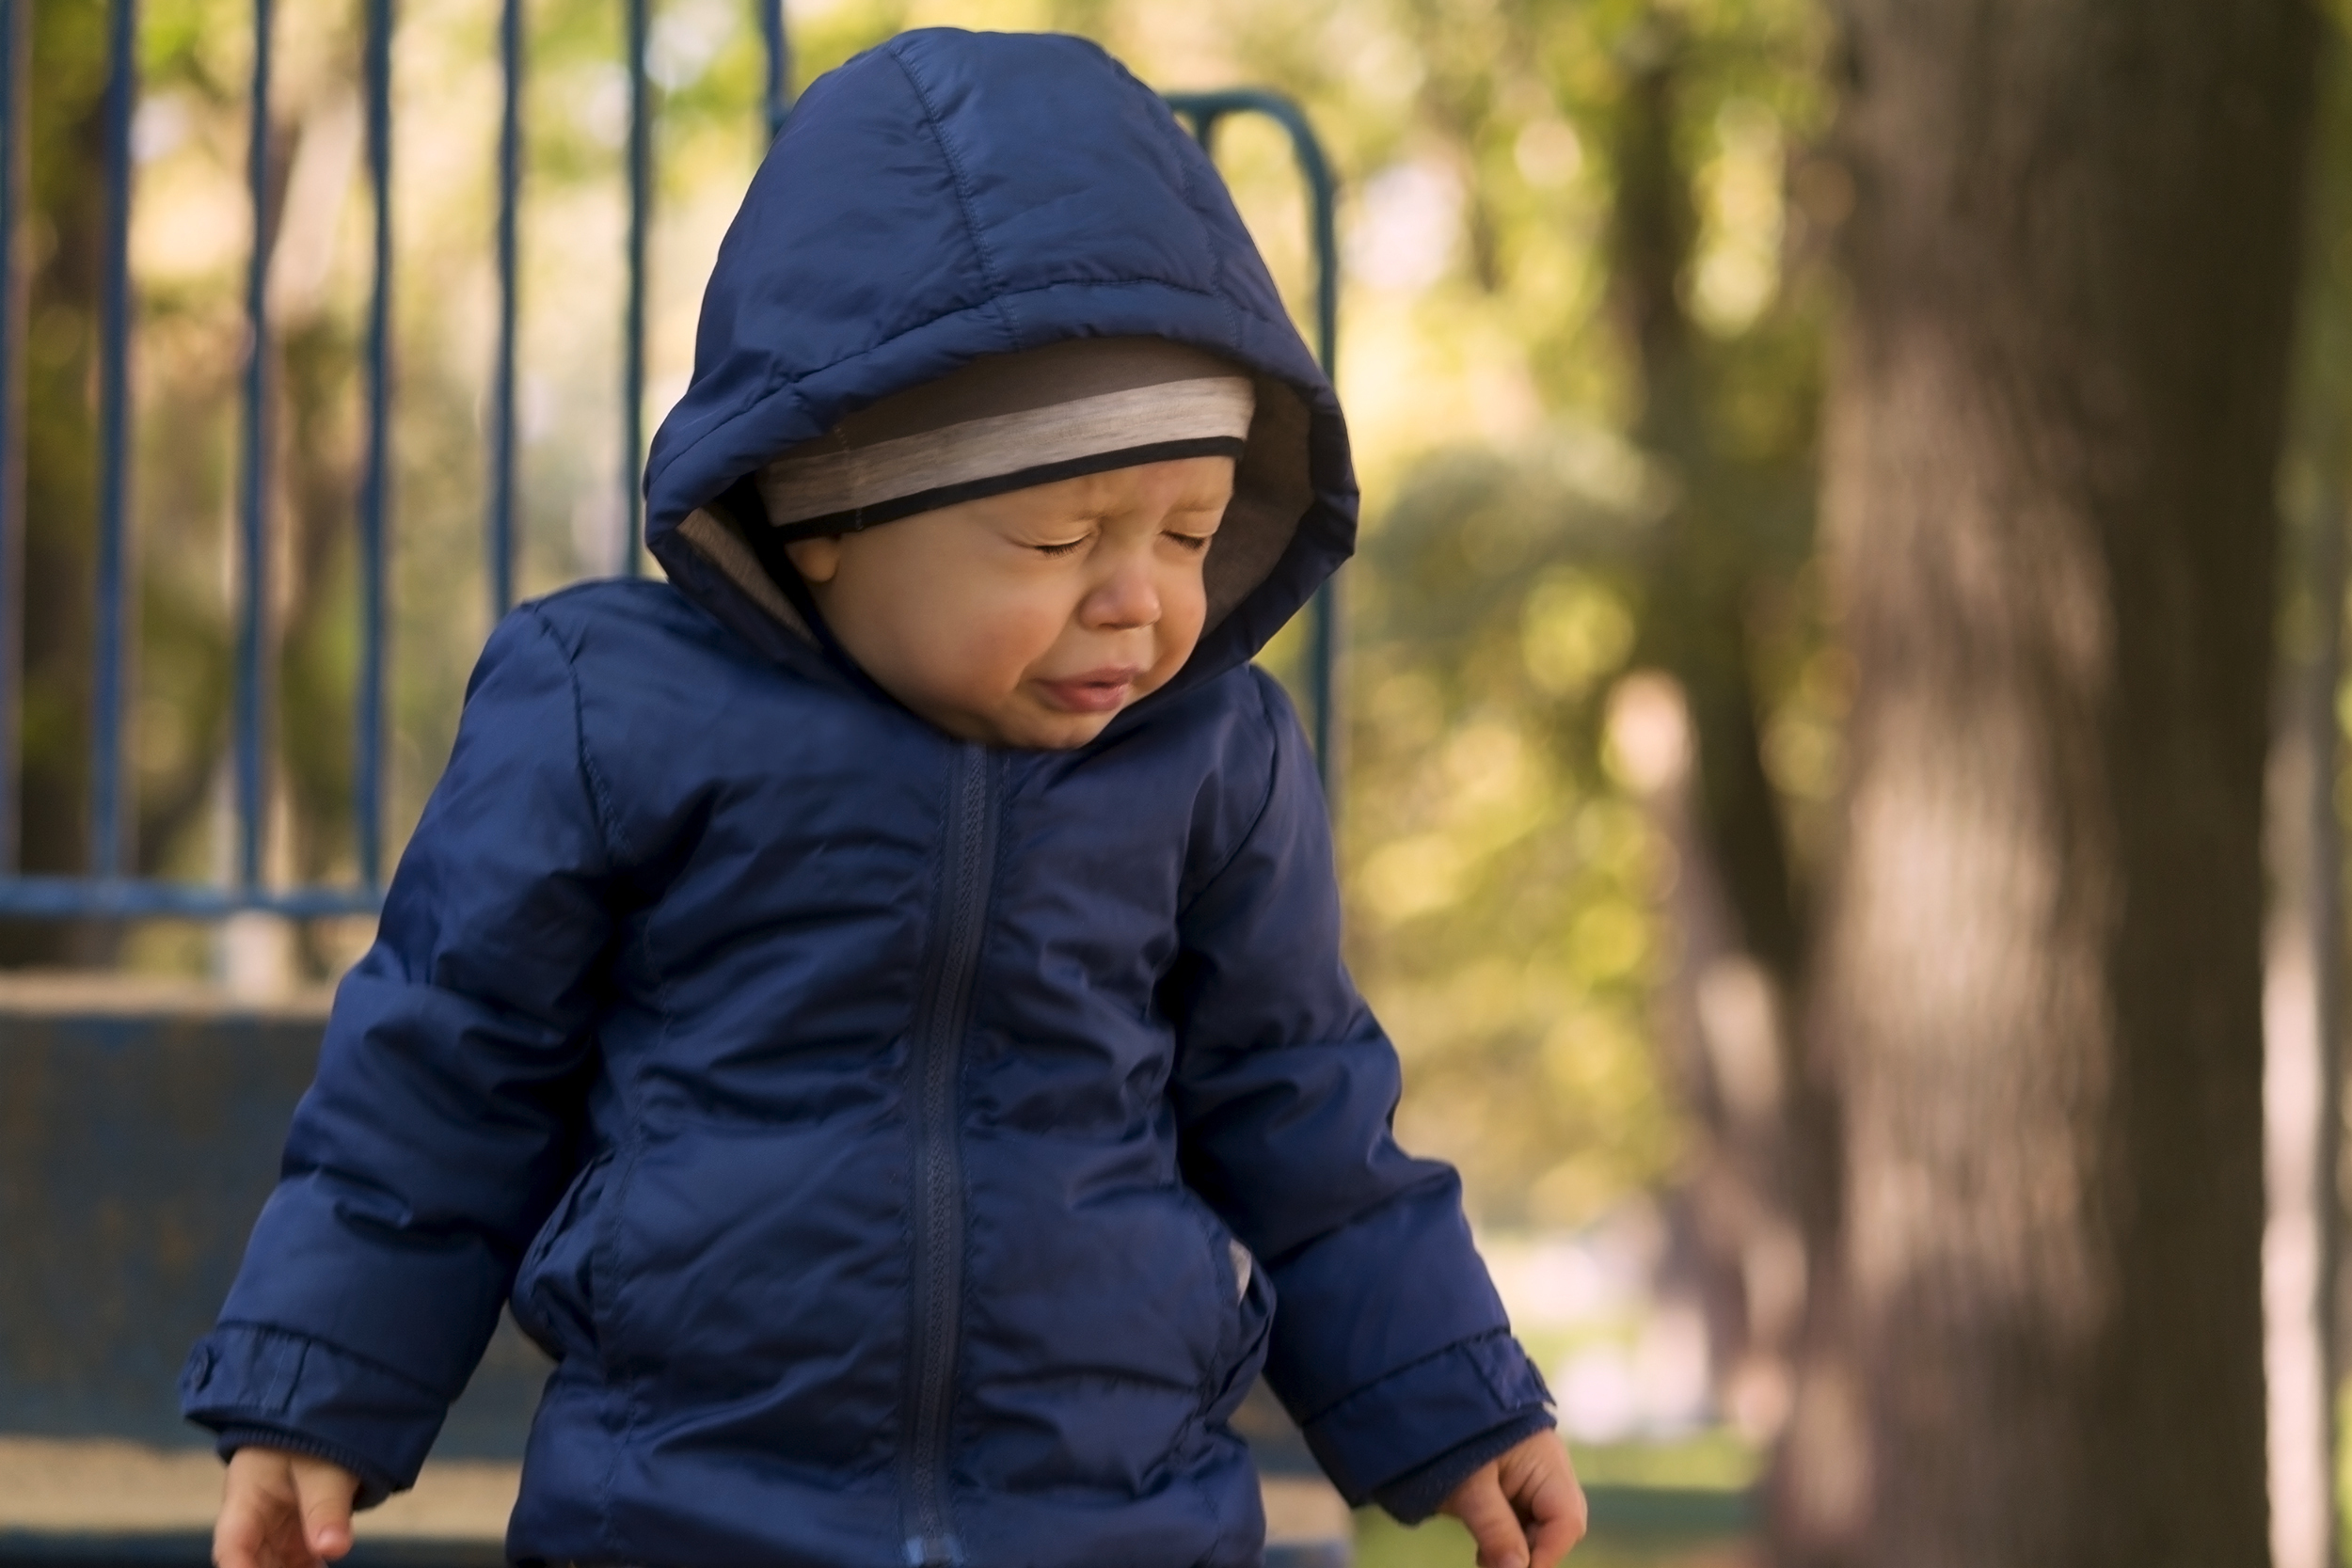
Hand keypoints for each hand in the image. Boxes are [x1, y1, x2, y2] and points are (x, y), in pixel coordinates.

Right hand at [214, 1446, 359, 1567]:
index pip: (233, 1545)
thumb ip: (326, 1507)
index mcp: (245, 1499)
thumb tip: (335, 1549)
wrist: (316, 1417)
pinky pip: (297, 1566)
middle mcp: (252, 1524)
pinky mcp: (296, 1539)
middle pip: (252, 1563)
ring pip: (274, 1567)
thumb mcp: (323, 1468)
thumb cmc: (310, 1438)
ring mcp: (274, 1534)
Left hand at [1438, 1430, 1587, 1567]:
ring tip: (1484, 1556)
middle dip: (1533, 1552)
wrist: (1429, 1401)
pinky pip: (1524, 1520)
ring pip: (1542, 1527)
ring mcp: (1534, 1477)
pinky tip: (1485, 1548)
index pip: (1566, 1521)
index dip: (1546, 1554)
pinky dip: (1508, 1538)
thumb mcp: (1469, 1487)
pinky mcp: (1516, 1484)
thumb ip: (1496, 1530)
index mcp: (1548, 1464)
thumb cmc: (1452, 1437)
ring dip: (1517, 1547)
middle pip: (1559, 1526)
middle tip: (1493, 1563)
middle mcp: (1549, 1471)